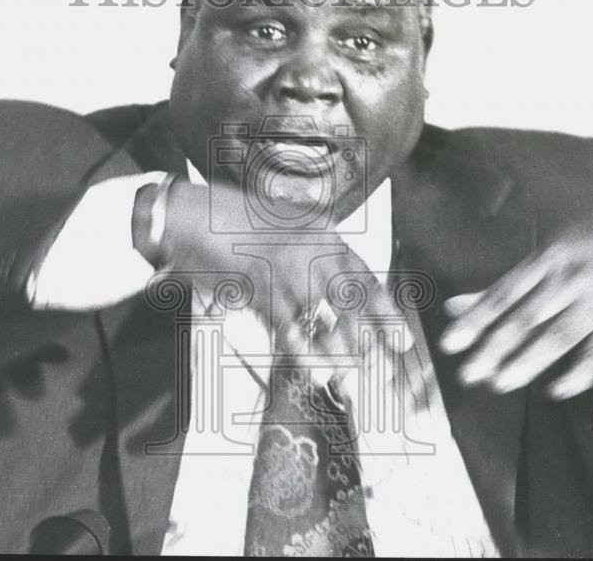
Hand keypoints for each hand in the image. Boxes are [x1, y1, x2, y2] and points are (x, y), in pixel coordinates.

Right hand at [146, 177, 407, 359]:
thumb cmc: (236, 220)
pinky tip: (318, 370)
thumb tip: (328, 301)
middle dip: (371, 336)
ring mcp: (285, 267)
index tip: (399, 338)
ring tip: (352, 378)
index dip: (383, 308)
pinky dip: (304, 352)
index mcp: (321, 231)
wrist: (192, 214)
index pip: (362, 274)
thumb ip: (311, 257)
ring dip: (338, 352)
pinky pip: (288, 326)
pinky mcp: (258, 286)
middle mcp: (310, 248)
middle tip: (384, 368)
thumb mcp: (285, 227)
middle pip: (350, 298)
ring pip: (322, 318)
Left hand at [438, 225, 592, 398]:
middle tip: (467, 373)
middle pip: (525, 317)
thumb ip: (501, 289)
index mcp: (548, 260)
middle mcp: (571, 279)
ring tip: (500, 382)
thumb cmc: (592, 256)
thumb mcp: (547, 261)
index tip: (449, 343)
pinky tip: (556, 390)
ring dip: (527, 361)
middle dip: (493, 346)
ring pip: (558, 336)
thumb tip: (452, 307)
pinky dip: (577, 374)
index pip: (503, 294)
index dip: (475, 320)